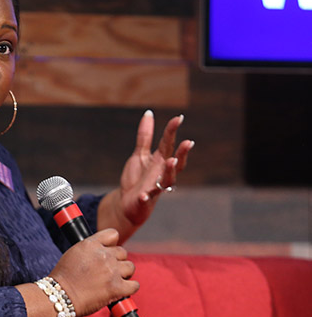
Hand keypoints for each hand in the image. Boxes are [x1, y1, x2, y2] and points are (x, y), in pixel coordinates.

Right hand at [50, 229, 138, 316]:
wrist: (61, 296)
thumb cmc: (64, 277)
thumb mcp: (74, 252)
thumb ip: (91, 248)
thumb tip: (104, 250)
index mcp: (91, 244)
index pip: (113, 234)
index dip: (112, 243)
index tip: (109, 251)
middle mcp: (104, 255)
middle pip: (123, 252)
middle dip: (117, 261)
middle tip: (108, 270)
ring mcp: (112, 271)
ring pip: (130, 267)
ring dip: (124, 273)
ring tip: (113, 280)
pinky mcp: (117, 288)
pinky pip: (134, 285)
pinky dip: (129, 288)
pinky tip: (122, 290)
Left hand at [116, 110, 193, 228]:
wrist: (127, 203)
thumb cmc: (137, 178)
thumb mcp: (140, 154)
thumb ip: (145, 136)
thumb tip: (149, 113)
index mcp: (160, 161)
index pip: (168, 144)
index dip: (173, 131)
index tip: (179, 117)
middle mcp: (161, 174)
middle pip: (176, 163)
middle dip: (182, 153)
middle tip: (188, 142)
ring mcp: (154, 188)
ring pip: (167, 181)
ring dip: (170, 171)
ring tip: (171, 161)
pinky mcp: (144, 200)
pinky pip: (146, 199)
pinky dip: (146, 198)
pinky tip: (143, 196)